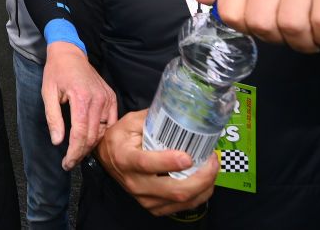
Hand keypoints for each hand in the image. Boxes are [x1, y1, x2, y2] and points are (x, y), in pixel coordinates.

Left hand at [42, 41, 116, 169]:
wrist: (70, 53)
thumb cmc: (56, 72)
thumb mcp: (48, 93)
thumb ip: (53, 118)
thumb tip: (58, 142)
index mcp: (82, 98)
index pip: (80, 133)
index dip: (74, 152)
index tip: (66, 163)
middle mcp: (99, 99)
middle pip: (92, 136)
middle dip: (80, 153)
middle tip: (69, 163)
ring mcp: (108, 99)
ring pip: (103, 132)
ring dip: (91, 146)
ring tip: (77, 154)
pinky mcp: (112, 98)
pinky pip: (110, 123)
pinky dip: (102, 134)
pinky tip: (91, 141)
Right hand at [96, 110, 218, 216]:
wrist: (106, 158)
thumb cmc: (120, 137)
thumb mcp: (130, 121)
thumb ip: (154, 118)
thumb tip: (180, 112)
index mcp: (125, 158)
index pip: (146, 164)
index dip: (168, 162)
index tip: (188, 157)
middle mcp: (134, 182)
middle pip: (173, 189)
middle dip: (200, 178)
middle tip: (213, 161)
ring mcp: (144, 198)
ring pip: (181, 200)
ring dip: (204, 186)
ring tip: (212, 168)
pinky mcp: (153, 207)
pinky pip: (182, 207)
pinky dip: (199, 195)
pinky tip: (204, 181)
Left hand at [194, 0, 319, 52]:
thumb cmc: (294, 4)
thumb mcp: (256, 2)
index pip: (230, 14)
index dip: (248, 30)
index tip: (263, 28)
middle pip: (261, 22)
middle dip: (277, 39)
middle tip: (290, 35)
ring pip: (292, 25)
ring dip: (303, 42)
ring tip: (309, 35)